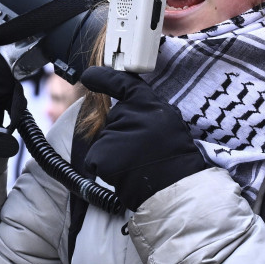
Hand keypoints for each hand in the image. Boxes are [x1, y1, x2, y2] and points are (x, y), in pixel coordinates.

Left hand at [79, 66, 207, 210]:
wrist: (174, 188)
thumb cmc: (175, 159)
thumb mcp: (168, 124)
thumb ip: (147, 113)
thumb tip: (125, 109)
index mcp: (149, 105)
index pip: (123, 83)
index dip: (104, 78)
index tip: (89, 76)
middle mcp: (130, 115)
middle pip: (114, 120)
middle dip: (122, 134)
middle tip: (142, 151)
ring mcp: (113, 134)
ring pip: (105, 141)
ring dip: (115, 153)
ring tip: (137, 164)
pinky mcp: (101, 154)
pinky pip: (95, 159)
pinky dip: (105, 168)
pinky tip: (124, 173)